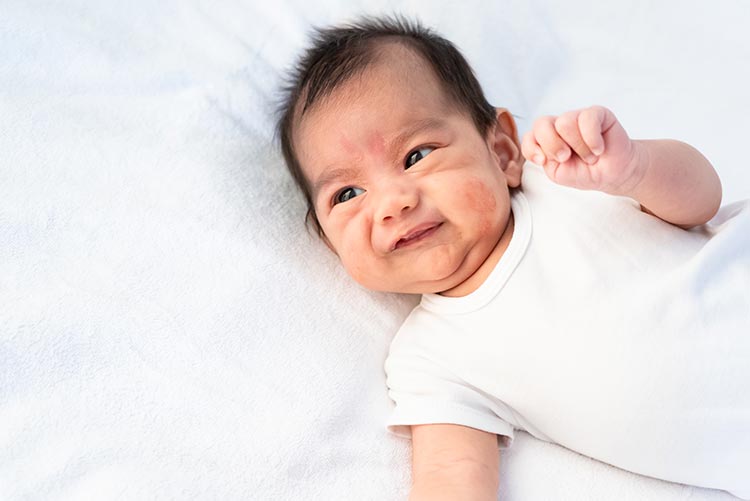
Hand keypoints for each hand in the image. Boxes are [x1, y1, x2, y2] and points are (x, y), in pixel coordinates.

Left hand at [521, 106, 641, 194]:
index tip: (543, 161)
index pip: (529, 136)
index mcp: (547, 139)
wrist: (612, 175)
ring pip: (564, 122)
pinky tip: (599, 149)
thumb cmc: (585, 172)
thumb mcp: (558, 173)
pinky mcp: (597, 113)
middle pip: (541, 124)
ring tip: (589, 156)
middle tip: (566, 158)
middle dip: (552, 146)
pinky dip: (592, 139)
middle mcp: (559, 125)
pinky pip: (587, 118)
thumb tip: (545, 144)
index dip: (531, 148)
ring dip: (578, 146)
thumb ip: (546, 158)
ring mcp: (577, 117)